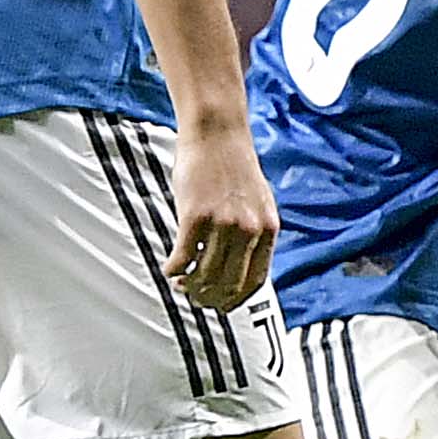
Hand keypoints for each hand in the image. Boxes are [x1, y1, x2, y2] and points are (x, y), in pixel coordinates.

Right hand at [164, 121, 280, 306]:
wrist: (217, 133)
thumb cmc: (232, 166)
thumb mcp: (257, 201)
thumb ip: (254, 231)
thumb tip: (240, 264)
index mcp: (268, 229)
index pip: (256, 281)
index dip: (237, 299)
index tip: (223, 305)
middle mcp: (249, 230)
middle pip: (229, 284)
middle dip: (210, 299)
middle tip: (196, 298)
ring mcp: (223, 224)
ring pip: (205, 276)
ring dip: (189, 287)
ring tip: (181, 284)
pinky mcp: (195, 216)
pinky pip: (182, 257)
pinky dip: (173, 270)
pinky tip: (169, 269)